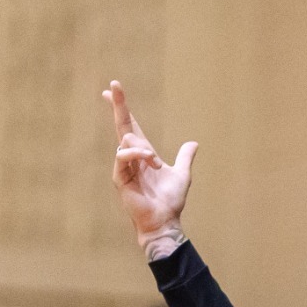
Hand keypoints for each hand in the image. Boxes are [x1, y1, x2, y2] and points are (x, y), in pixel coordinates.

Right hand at [104, 81, 195, 247]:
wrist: (165, 221)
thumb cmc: (170, 201)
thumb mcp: (182, 174)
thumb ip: (185, 157)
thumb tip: (193, 143)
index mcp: (143, 154)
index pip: (130, 125)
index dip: (123, 108)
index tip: (113, 89)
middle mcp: (131, 157)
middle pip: (122, 125)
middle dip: (119, 105)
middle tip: (113, 85)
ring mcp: (123, 167)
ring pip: (126, 141)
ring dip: (144, 149)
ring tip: (156, 164)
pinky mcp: (119, 177)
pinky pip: (123, 156)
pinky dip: (137, 154)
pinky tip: (149, 160)